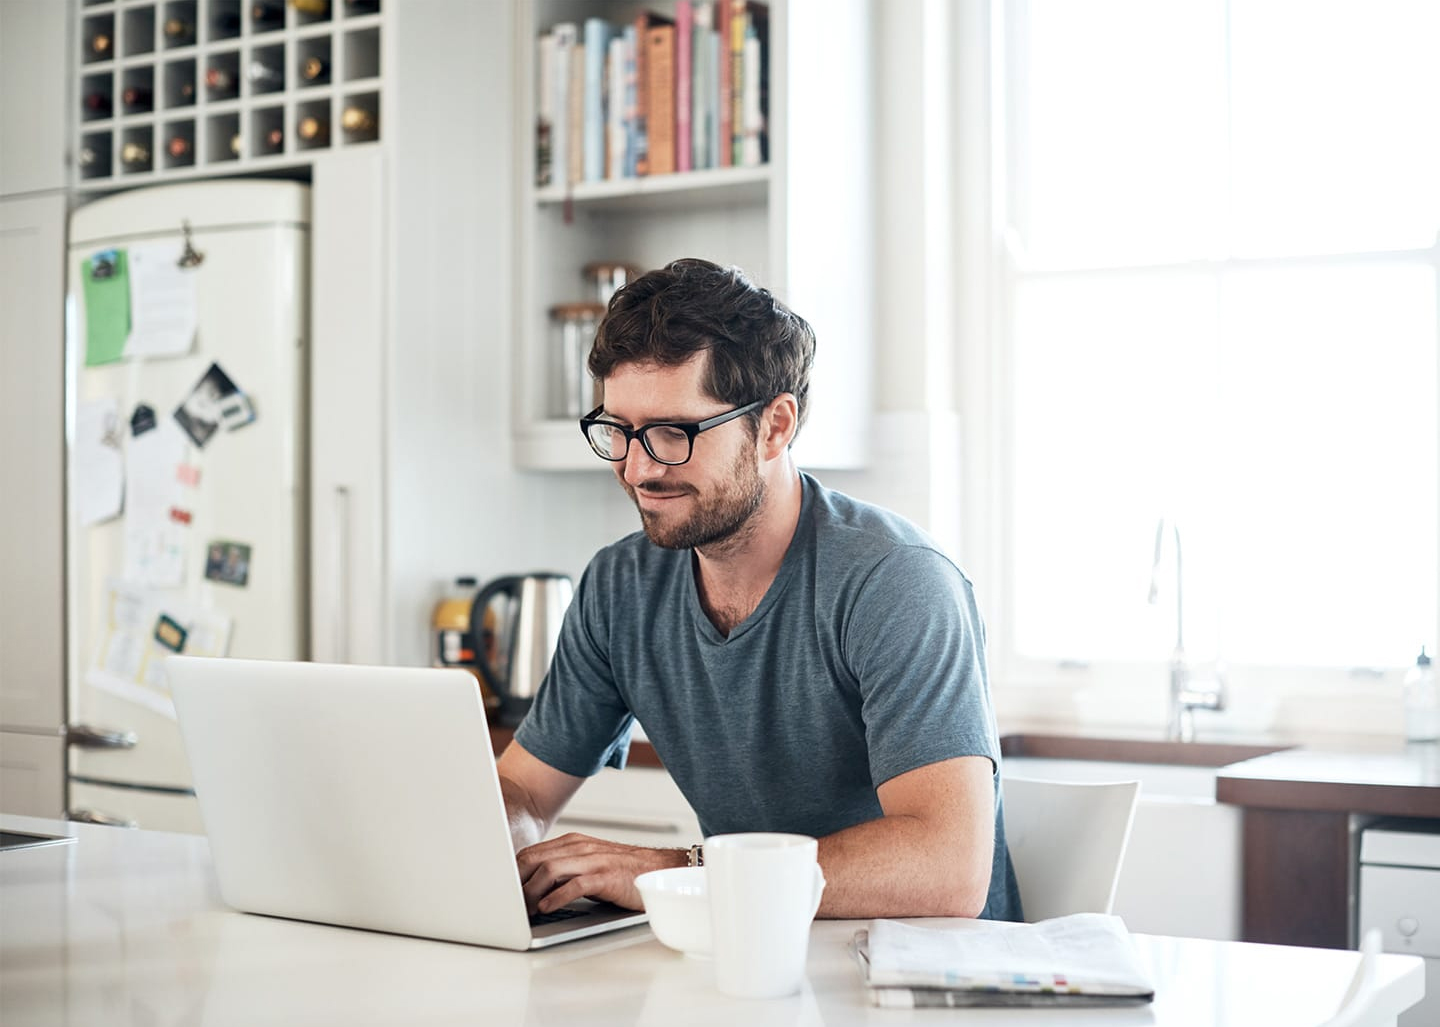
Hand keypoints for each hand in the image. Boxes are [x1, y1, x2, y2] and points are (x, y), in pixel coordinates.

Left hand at [515, 833, 684, 914]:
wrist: (660, 870)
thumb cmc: (623, 872)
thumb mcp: (589, 865)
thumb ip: (564, 870)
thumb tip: (532, 887)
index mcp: (573, 843)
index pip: (531, 854)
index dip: (512, 873)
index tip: (501, 892)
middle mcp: (580, 848)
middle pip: (534, 860)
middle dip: (516, 882)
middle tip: (507, 904)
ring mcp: (593, 860)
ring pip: (550, 870)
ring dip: (531, 891)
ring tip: (524, 909)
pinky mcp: (606, 876)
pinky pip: (575, 884)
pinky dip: (556, 897)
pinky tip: (546, 907)